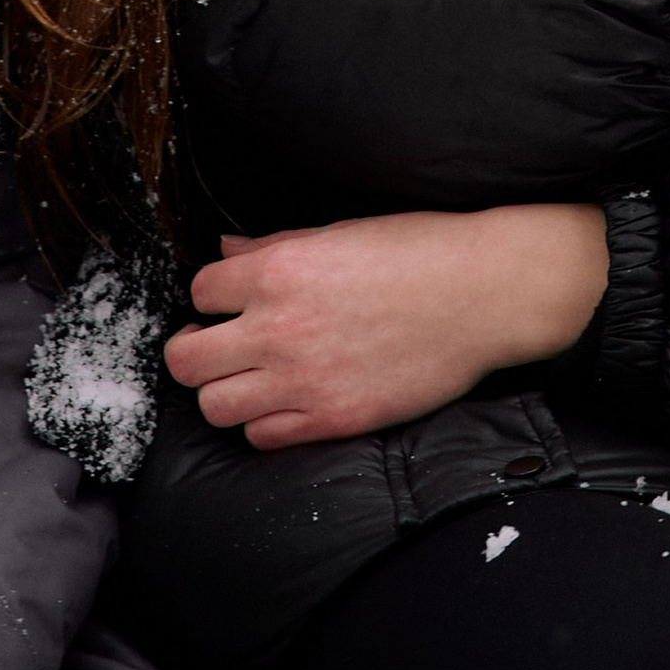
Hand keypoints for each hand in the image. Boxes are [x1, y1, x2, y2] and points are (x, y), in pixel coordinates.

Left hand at [165, 202, 607, 448]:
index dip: (212, 295)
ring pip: (214, 407)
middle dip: (194, 350)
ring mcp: (304, 380)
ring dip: (224, 391)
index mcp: (280, 269)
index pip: (201, 290)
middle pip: (187, 360)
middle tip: (215, 345)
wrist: (482, 293)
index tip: (227, 301)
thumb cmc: (420, 252)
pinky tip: (285, 400)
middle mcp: (280, 327)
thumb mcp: (341, 232)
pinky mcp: (332, 419)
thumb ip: (275, 245)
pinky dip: (264, 422)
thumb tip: (228, 252)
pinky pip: (262, 437)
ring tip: (248, 377)